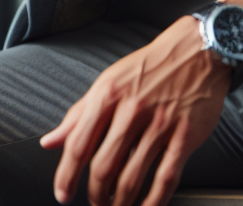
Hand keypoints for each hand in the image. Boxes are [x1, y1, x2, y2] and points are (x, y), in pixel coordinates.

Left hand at [40, 16, 229, 205]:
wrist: (194, 52)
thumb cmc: (146, 69)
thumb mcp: (107, 83)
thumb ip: (78, 115)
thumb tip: (48, 142)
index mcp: (107, 95)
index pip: (78, 143)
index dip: (67, 175)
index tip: (62, 194)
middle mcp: (131, 110)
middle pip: (103, 166)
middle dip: (96, 194)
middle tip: (96, 203)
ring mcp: (160, 124)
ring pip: (132, 178)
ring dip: (121, 203)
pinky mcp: (185, 136)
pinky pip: (166, 178)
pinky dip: (153, 202)